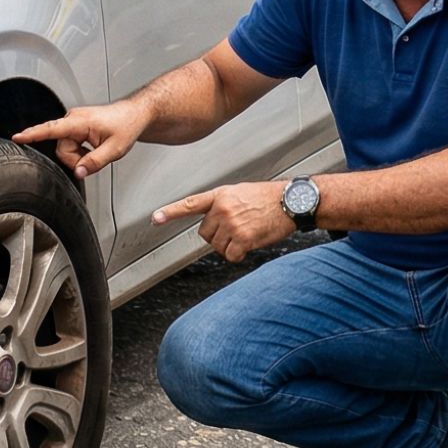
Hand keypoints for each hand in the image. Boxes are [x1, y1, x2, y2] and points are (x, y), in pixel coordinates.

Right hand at [13, 100, 148, 178]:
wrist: (134, 115)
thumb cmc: (126, 126)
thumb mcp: (114, 150)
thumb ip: (94, 163)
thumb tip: (79, 172)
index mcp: (80, 122)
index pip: (51, 129)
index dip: (32, 134)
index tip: (17, 137)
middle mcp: (73, 120)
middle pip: (62, 149)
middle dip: (76, 159)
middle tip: (94, 158)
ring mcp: (74, 123)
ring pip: (66, 149)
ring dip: (79, 155)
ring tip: (97, 150)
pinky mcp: (76, 127)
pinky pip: (71, 145)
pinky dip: (81, 151)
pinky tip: (93, 147)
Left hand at [153, 181, 294, 261]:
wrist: (291, 201)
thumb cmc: (269, 198)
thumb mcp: (241, 192)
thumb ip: (223, 205)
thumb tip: (213, 223)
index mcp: (221, 195)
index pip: (191, 204)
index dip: (171, 212)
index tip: (156, 218)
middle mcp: (223, 208)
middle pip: (205, 234)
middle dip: (218, 236)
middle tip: (236, 230)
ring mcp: (232, 223)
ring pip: (217, 246)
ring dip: (230, 246)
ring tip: (247, 233)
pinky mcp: (242, 237)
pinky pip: (231, 255)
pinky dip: (239, 255)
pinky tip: (250, 244)